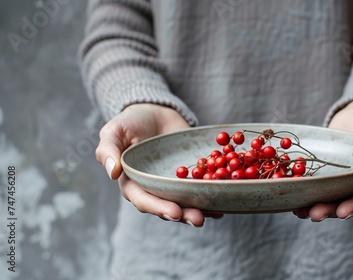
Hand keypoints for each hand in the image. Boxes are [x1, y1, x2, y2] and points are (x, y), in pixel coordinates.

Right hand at [96, 103, 219, 226]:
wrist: (154, 112)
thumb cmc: (129, 123)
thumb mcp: (114, 131)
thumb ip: (108, 150)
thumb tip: (112, 172)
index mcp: (133, 184)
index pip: (144, 201)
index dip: (159, 208)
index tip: (174, 212)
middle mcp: (154, 189)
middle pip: (168, 207)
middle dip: (183, 215)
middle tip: (198, 219)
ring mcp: (174, 184)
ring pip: (186, 202)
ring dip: (200, 210)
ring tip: (214, 213)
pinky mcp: (190, 176)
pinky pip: (201, 188)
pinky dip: (212, 195)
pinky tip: (225, 200)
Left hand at [294, 94, 352, 220]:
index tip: (343, 212)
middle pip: (345, 201)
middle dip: (330, 210)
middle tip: (314, 215)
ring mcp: (341, 178)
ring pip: (328, 196)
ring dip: (314, 206)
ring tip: (299, 212)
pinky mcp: (326, 170)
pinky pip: (316, 183)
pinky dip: (305, 191)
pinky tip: (291, 198)